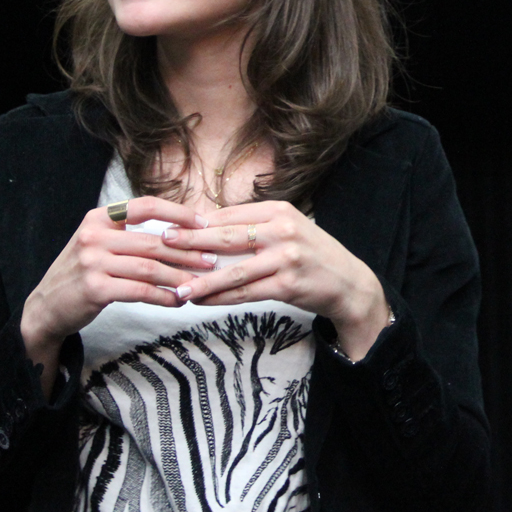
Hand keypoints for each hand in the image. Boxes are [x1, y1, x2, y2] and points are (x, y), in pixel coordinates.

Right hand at [21, 197, 214, 388]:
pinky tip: (176, 300)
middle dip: (186, 251)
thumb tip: (177, 232)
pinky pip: (140, 291)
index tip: (202, 222)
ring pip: (149, 268)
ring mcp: (93, 262)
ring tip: (198, 282)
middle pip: (152, 241)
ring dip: (179, 277)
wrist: (47, 305)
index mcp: (98, 217)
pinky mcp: (95, 289)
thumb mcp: (97, 242)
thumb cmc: (83, 272)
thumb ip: (129, 234)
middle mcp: (94, 235)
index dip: (176, 213)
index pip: (144, 206)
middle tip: (210, 259)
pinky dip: (163, 297)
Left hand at [161, 201, 390, 360]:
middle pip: (227, 237)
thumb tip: (204, 226)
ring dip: (202, 280)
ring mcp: (286, 258)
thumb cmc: (310, 254)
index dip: (198, 222)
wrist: (348, 283)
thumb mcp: (285, 229)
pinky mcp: (288, 285)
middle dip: (192, 242)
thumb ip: (252, 226)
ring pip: (234, 271)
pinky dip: (221, 298)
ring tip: (177, 287)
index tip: (171, 225)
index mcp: (278, 210)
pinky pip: (246, 293)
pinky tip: (202, 301)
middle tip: (163, 244)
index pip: (229, 214)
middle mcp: (282, 230)